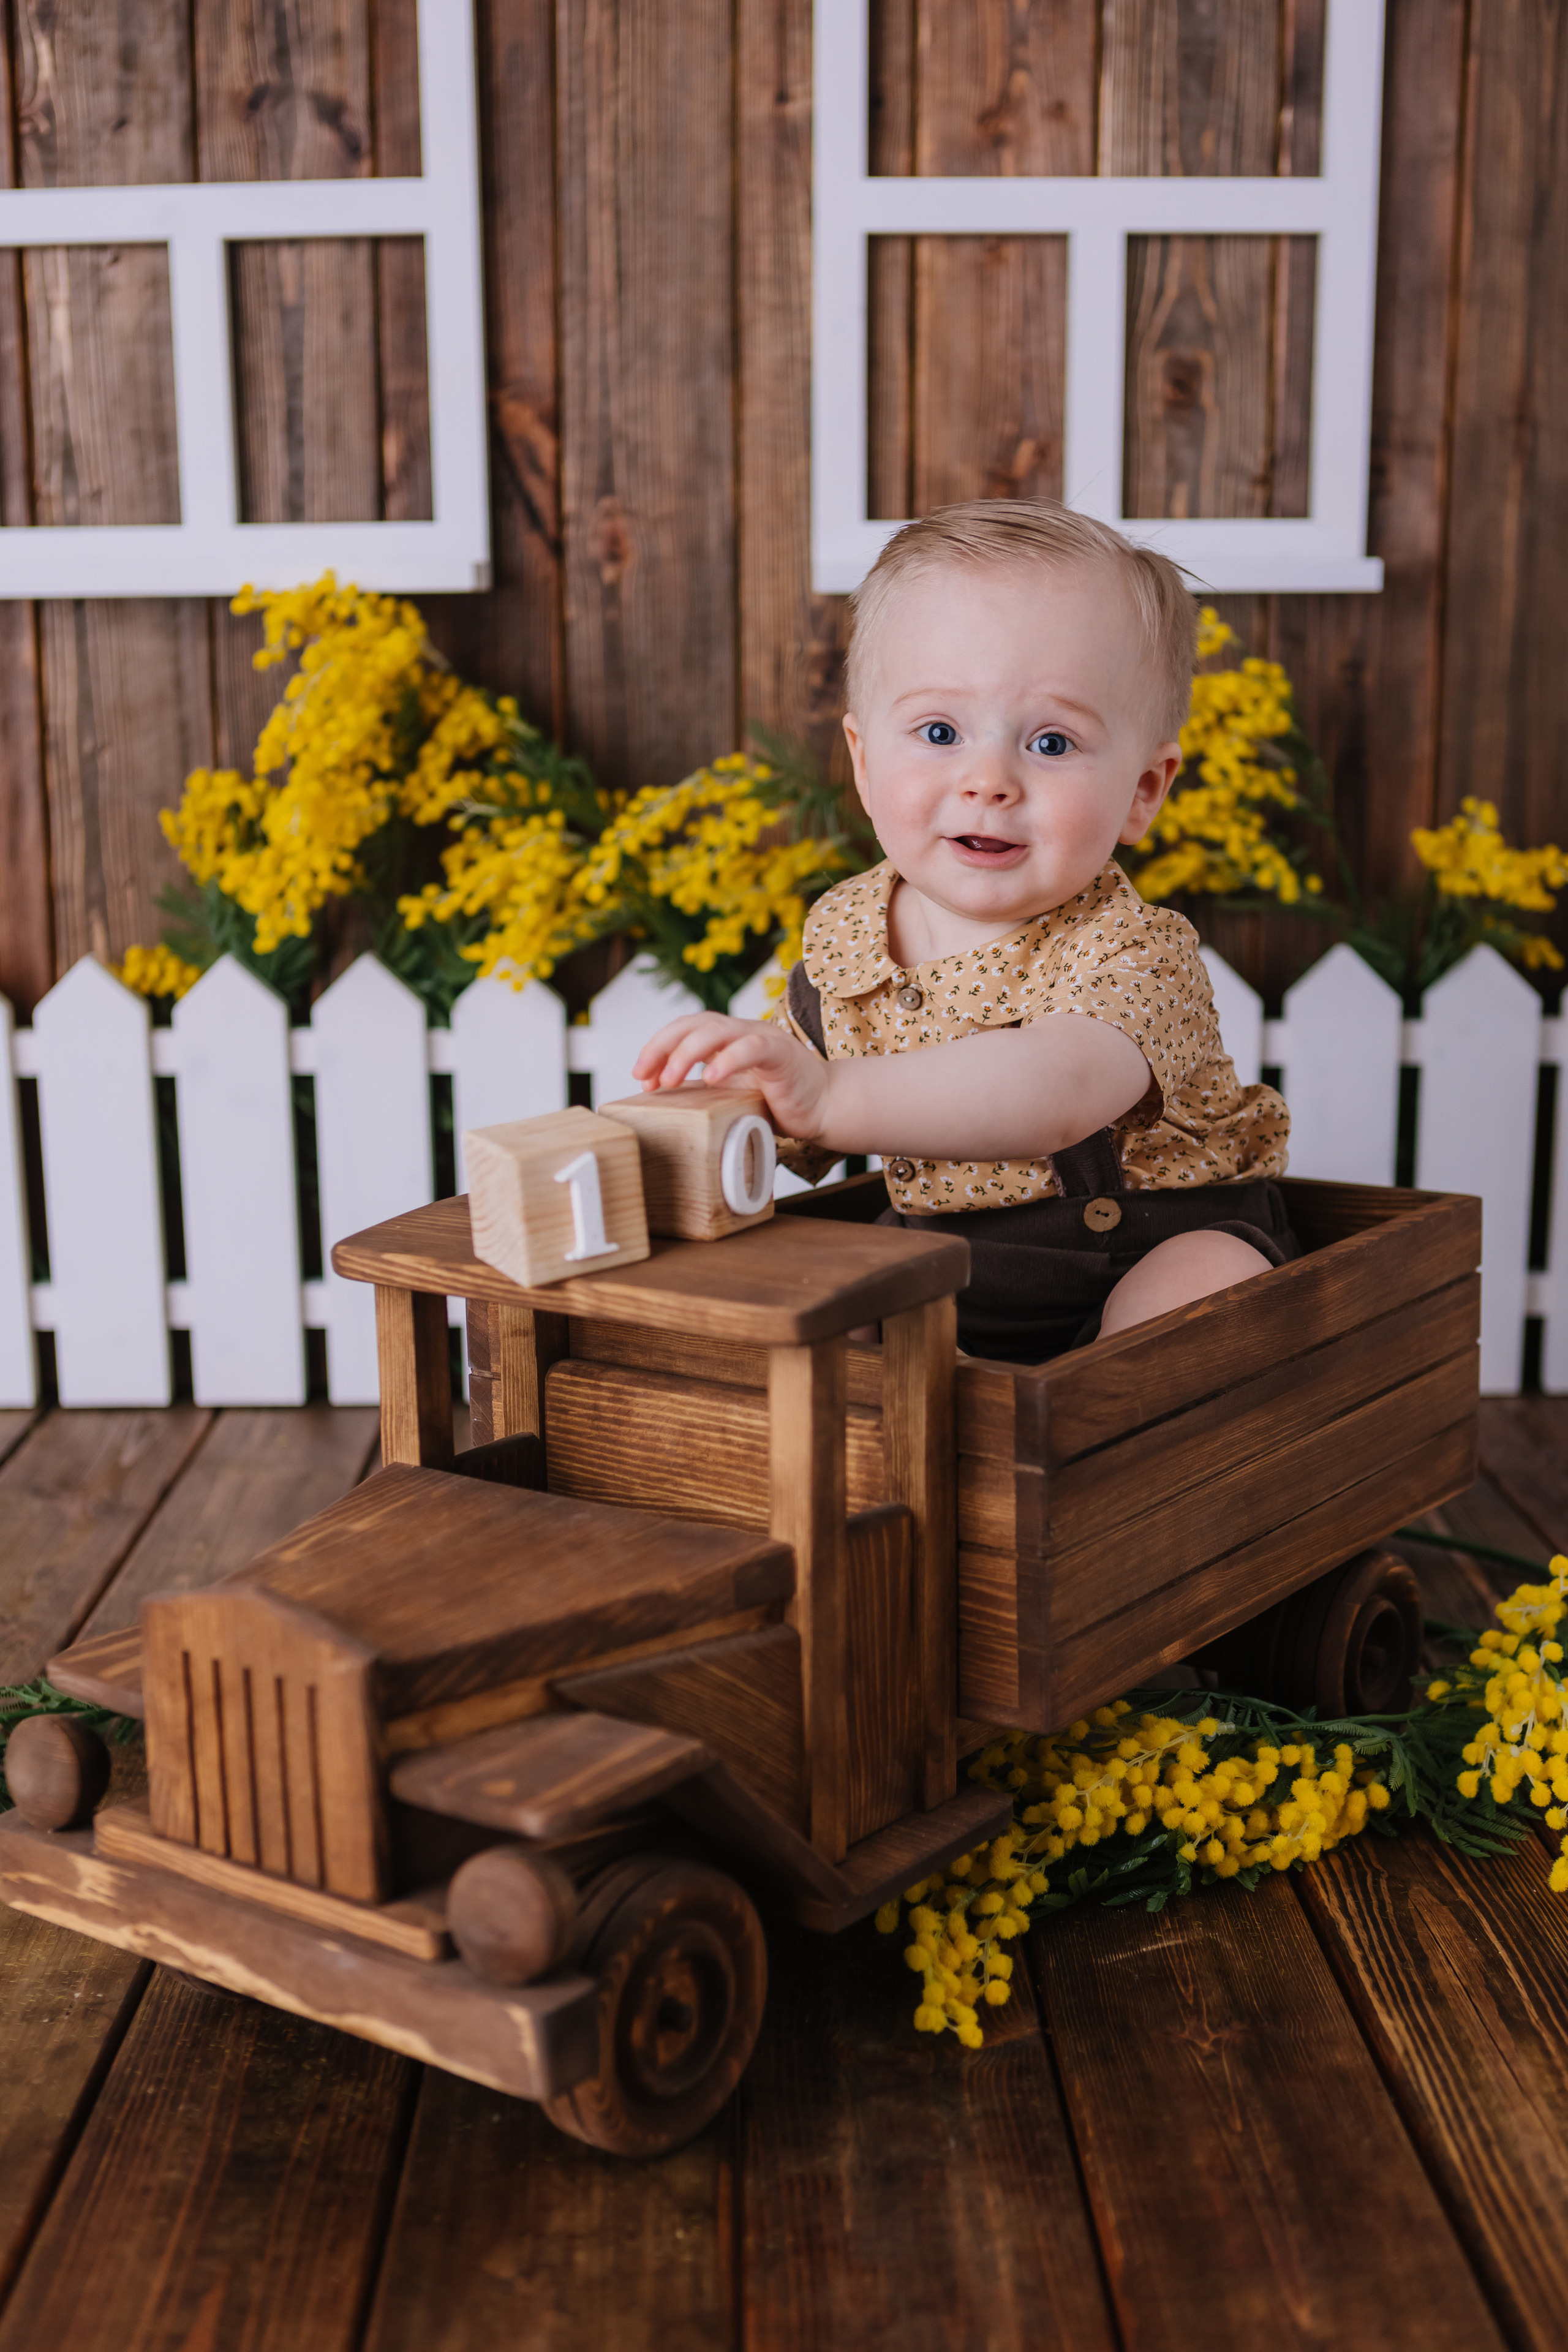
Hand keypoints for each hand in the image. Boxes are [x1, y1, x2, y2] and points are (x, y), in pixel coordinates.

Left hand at [633, 1012, 832, 1140]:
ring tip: (670, 1080)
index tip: (641, 1077)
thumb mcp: (730, 1096)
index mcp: (727, 1039)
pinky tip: (711, 1078)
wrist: (825, 1108)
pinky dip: (728, 1060)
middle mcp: (742, 1031)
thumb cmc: (777, 1104)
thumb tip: (660, 1102)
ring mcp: (762, 1038)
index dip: (657, 1047)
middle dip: (663, 1046)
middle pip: (694, 1023)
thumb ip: (702, 1092)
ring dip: (687, 1053)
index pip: (684, 1029)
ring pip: (717, 1030)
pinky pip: (752, 1048)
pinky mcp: (782, 1053)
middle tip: (644, 1075)